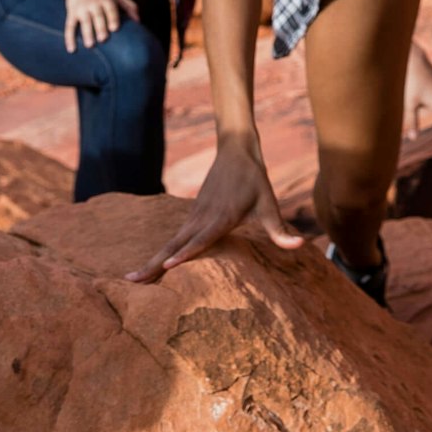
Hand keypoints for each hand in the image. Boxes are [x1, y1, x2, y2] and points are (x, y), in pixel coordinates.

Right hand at [56, 0, 134, 50]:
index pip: (110, 9)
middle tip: (103, 39)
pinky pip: (69, 26)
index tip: (114, 28)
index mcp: (106, 0)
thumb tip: (138, 21)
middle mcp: (94, 3)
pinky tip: (71, 50)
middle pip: (97, 16)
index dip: (112, 18)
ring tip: (89, 45)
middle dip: (100, 27)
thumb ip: (129, 6)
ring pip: (84, 22)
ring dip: (86, 33)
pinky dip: (69, 38)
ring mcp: (82, 9)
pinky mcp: (71, 13)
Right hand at [129, 130, 294, 280]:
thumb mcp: (270, 203)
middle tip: (130, 281)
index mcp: (220, 217)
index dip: (185, 254)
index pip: (200, 239)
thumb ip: (280, 229)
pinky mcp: (192, 214)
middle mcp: (202, 218)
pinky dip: (160, 251)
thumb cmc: (255, 179)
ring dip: (151, 260)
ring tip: (132, 278)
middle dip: (154, 264)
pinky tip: (152, 265)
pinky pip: (174, 237)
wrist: (235, 149)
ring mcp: (193, 216)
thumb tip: (300, 245)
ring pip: (170, 242)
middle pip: (174, 245)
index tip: (167, 266)